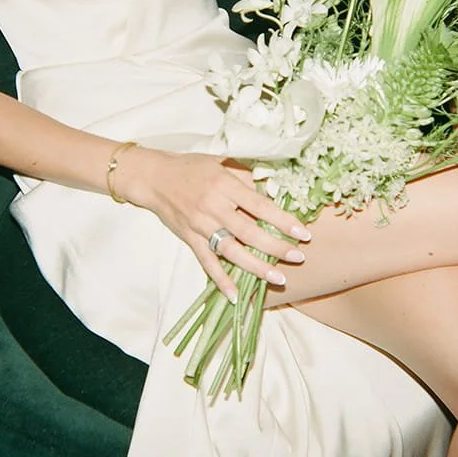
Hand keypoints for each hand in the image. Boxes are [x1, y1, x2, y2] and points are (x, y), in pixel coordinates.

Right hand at [117, 147, 311, 301]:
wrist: (153, 177)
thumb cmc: (190, 167)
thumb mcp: (221, 160)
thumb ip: (245, 176)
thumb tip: (272, 189)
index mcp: (225, 185)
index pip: (260, 206)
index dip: (283, 220)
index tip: (303, 232)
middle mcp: (214, 207)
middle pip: (249, 232)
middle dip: (276, 247)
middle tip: (298, 257)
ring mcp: (200, 226)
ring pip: (232, 251)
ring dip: (256, 267)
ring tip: (278, 278)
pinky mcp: (190, 239)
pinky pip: (207, 263)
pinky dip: (221, 280)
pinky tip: (236, 296)